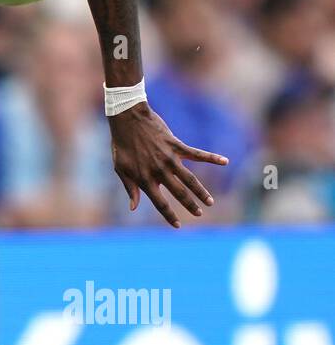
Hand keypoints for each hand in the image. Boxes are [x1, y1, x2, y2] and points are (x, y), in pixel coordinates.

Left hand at [109, 102, 228, 228]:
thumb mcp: (120, 168)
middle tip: (199, 214)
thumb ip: (130, 189)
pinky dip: (211, 158)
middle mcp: (159, 171)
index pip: (160, 202)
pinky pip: (197, 153)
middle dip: (190, 205)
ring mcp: (169, 158)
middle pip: (179, 193)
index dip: (169, 215)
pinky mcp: (176, 145)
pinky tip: (225, 161)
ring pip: (189, 179)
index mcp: (145, 179)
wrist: (128, 119)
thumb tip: (133, 208)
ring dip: (201, 191)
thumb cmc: (122, 144)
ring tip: (210, 201)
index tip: (177, 225)